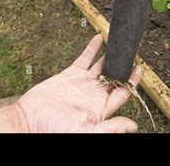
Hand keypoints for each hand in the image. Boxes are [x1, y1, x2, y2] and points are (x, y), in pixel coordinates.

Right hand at [14, 35, 142, 132]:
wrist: (29, 119)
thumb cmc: (54, 130)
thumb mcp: (85, 131)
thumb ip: (109, 127)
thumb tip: (132, 125)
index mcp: (101, 108)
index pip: (123, 92)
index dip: (132, 80)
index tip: (140, 69)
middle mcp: (94, 94)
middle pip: (115, 76)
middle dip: (124, 66)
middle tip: (133, 53)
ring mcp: (83, 83)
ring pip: (102, 65)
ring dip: (110, 55)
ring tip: (120, 44)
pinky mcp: (70, 74)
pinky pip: (85, 58)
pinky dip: (92, 48)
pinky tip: (100, 38)